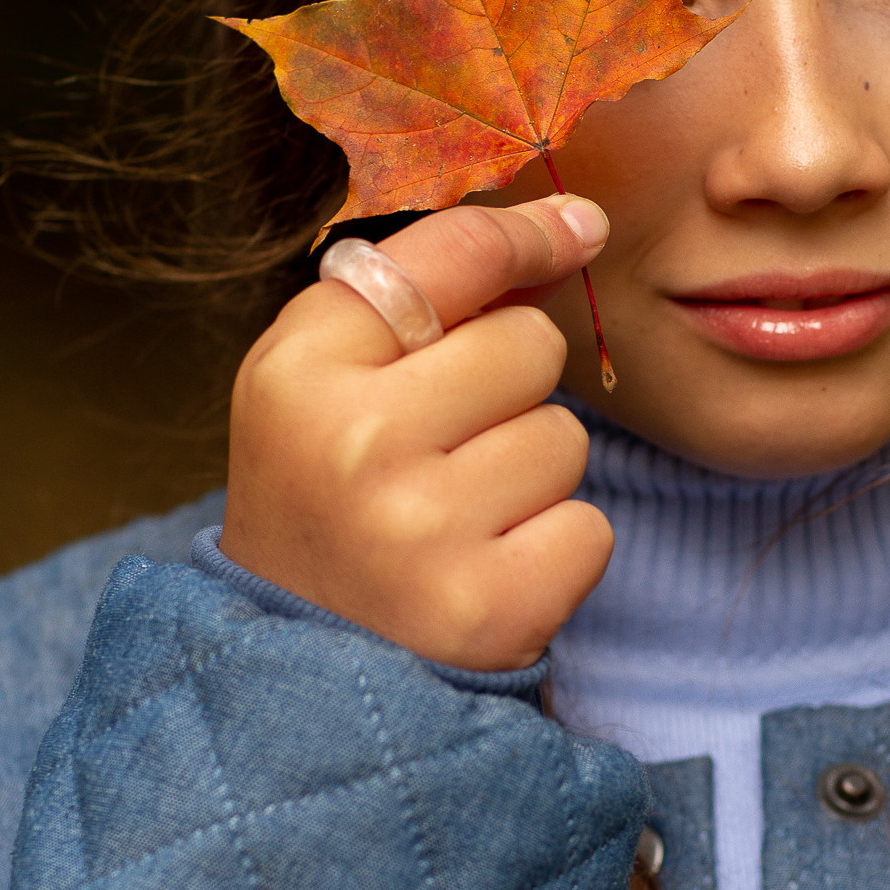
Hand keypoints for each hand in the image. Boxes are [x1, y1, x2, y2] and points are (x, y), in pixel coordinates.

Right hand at [219, 198, 613, 669]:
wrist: (302, 667)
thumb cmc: (328, 501)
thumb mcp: (321, 381)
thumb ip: (425, 295)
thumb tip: (578, 221)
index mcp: (299, 370)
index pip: (452, 256)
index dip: (528, 235)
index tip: (578, 228)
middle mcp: (355, 443)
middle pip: (530, 343)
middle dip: (511, 388)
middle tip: (446, 450)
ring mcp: (423, 531)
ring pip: (565, 438)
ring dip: (533, 476)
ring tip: (459, 519)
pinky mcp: (490, 607)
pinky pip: (590, 528)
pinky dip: (555, 551)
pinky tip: (489, 571)